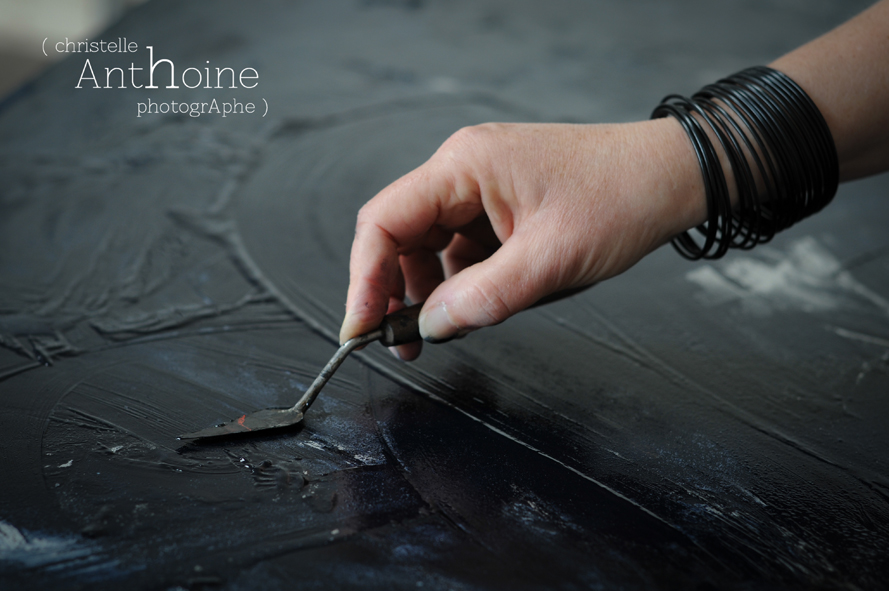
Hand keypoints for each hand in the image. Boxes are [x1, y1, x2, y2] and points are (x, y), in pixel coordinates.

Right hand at [340, 118, 705, 359]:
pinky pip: (461, 247)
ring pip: (429, 245)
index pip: (384, 222)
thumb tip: (428, 328)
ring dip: (429, 291)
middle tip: (403, 345)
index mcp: (464, 166)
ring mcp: (482, 187)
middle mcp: (464, 170)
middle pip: (399, 235)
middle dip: (394, 292)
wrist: (672, 178)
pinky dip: (461, 282)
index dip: (364, 280)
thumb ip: (482, 299)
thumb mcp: (550, 261)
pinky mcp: (500, 205)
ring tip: (447, 329)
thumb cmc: (621, 199)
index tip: (361, 329)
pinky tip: (480, 305)